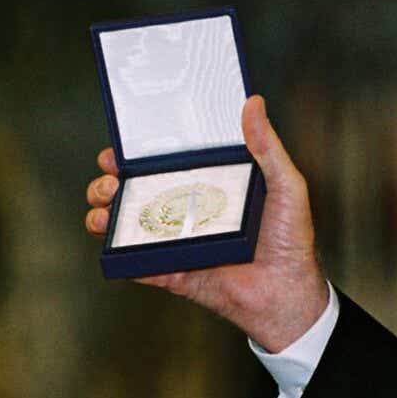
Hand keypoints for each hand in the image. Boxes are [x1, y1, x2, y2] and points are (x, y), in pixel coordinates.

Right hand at [84, 94, 328, 350]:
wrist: (286, 293)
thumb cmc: (290, 239)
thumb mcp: (285, 184)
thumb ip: (267, 146)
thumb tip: (254, 103)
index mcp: (209, 186)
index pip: (165, 164)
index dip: (137, 155)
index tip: (120, 148)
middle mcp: (188, 212)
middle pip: (136, 192)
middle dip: (110, 183)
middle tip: (111, 180)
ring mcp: (178, 243)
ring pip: (127, 225)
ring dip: (106, 214)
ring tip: (105, 208)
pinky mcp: (173, 272)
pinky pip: (137, 264)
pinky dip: (119, 254)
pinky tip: (113, 240)